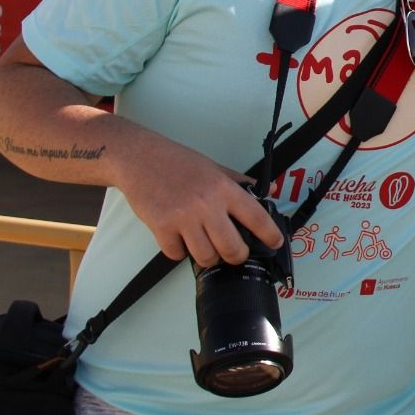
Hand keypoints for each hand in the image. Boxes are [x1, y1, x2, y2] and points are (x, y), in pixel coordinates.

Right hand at [113, 141, 284, 266]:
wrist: (139, 158)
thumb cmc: (176, 161)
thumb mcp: (214, 167)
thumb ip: (240, 182)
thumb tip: (268, 191)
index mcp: (223, 188)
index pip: (256, 216)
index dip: (270, 234)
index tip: (276, 242)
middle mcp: (206, 204)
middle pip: (232, 248)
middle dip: (236, 256)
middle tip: (234, 253)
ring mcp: (183, 217)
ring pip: (206, 256)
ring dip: (208, 256)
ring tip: (204, 245)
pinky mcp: (161, 227)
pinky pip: (176, 254)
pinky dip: (179, 252)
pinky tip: (180, 239)